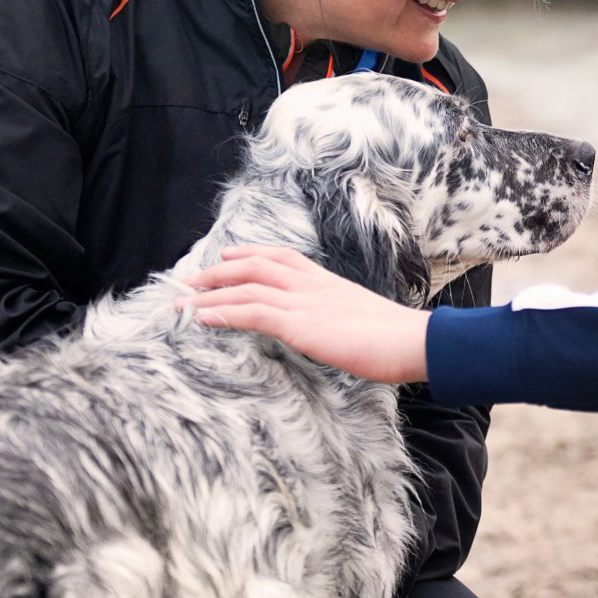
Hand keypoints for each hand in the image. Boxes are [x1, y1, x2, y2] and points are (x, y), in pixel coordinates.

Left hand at [175, 246, 429, 383]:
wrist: (414, 342)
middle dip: (221, 270)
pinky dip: (223, 312)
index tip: (228, 256)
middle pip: (258, 265)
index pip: (284, 258)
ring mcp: (306, 302)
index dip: (252, 255)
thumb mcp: (367, 323)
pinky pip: (253, 312)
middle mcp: (314, 286)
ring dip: (211, 293)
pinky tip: (202, 318)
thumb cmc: (399, 340)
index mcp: (330, 284)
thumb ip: (345, 322)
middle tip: (192, 280)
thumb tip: (339, 334)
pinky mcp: (301, 324)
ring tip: (183, 303)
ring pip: (248, 286)